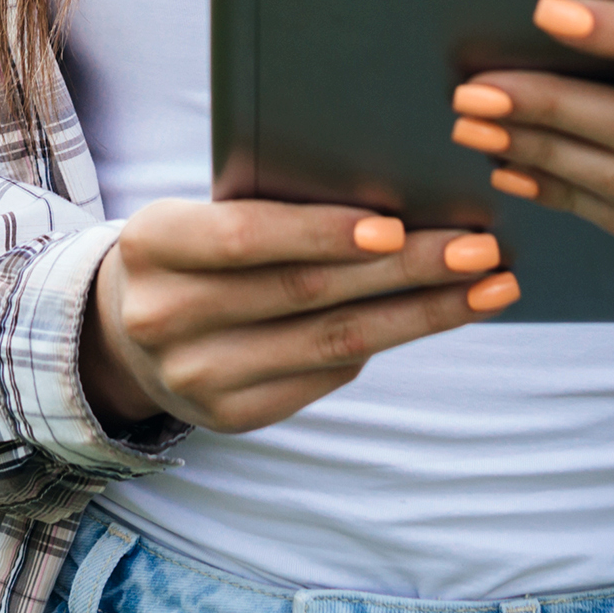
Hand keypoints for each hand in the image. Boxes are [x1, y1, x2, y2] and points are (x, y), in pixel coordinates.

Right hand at [82, 201, 516, 436]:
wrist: (126, 329)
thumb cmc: (194, 244)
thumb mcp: (203, 209)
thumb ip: (271, 203)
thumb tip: (395, 194)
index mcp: (153, 244)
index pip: (247, 237)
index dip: (322, 232)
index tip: (397, 224)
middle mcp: (166, 318)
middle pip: (307, 293)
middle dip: (405, 269)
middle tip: (480, 248)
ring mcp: (197, 379)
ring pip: (331, 344)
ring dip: (421, 313)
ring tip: (488, 285)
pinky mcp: (231, 418)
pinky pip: (324, 377)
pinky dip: (385, 343)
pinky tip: (436, 315)